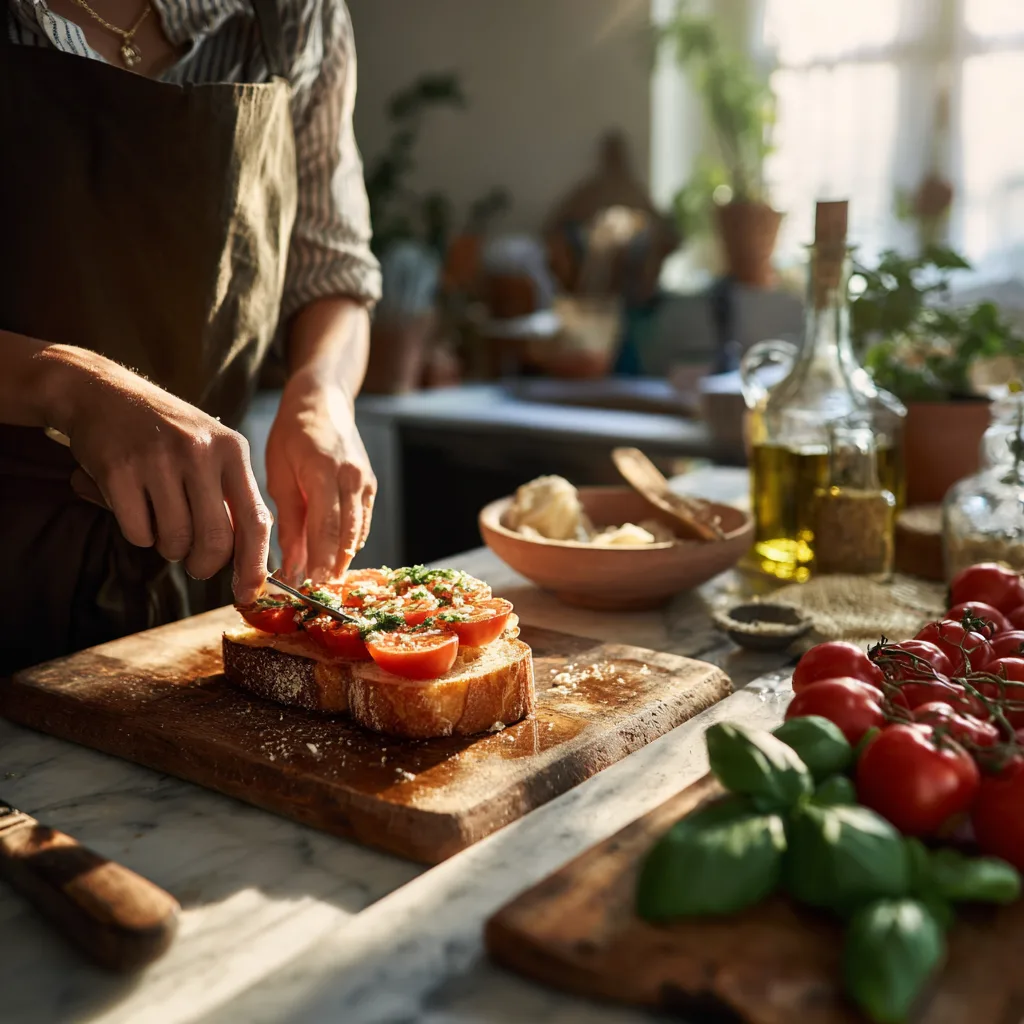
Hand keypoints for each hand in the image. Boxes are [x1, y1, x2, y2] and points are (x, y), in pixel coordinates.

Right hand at [50, 348, 271, 603]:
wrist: (103, 392)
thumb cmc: (165, 433)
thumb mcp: (211, 451)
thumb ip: (231, 497)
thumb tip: (251, 563)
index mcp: (232, 450)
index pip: (255, 520)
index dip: (253, 564)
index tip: (248, 592)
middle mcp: (200, 451)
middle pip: (214, 541)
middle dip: (203, 564)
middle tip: (193, 563)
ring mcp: (159, 459)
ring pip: (174, 541)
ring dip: (166, 545)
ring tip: (159, 517)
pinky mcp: (119, 470)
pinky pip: (138, 533)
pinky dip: (136, 532)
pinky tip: (132, 504)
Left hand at [265, 369, 375, 581]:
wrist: (323, 401)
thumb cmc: (292, 433)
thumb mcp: (279, 472)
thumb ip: (288, 518)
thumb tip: (290, 562)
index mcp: (323, 471)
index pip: (325, 526)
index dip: (319, 560)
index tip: (308, 585)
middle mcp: (351, 477)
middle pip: (347, 534)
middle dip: (333, 566)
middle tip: (318, 593)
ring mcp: (365, 481)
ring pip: (359, 531)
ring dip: (343, 558)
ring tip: (325, 581)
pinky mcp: (370, 485)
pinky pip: (363, 521)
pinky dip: (351, 542)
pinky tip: (336, 557)